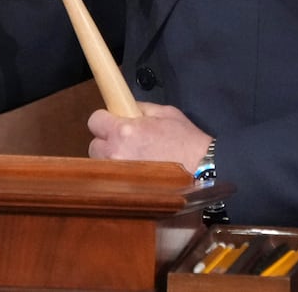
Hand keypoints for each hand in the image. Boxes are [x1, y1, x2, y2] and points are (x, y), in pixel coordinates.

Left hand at [87, 101, 209, 173]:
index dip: (104, 120)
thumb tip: (127, 107)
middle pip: (94, 145)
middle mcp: (118, 153)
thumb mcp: (166, 113)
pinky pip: (114, 181)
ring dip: (112, 161)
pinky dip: (121, 176)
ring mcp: (121, 175)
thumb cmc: (188, 141)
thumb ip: (141, 108)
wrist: (203, 170)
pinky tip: (138, 173)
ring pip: (102, 165)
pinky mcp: (127, 190)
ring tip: (134, 159)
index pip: (94, 120)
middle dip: (107, 142)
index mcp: (125, 131)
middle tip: (126, 142)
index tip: (112, 122)